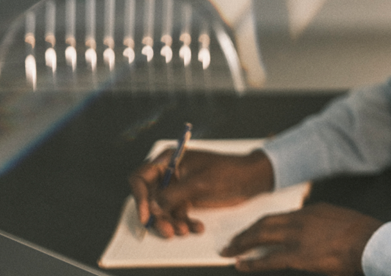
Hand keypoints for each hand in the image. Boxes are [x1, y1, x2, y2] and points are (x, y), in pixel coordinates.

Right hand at [129, 148, 274, 237]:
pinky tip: (197, 228)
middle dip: (158, 216)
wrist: (251, 179)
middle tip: (168, 231)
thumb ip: (173, 195)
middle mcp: (169, 173)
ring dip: (172, 223)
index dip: (140, 197)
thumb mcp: (199, 183)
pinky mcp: (187, 199)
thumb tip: (152, 207)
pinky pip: (177, 214)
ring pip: (163, 210)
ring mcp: (178, 187)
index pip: (141, 178)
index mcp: (169, 159)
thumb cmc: (227, 171)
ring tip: (185, 231)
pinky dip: (184, 223)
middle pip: (150, 198)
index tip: (147, 215)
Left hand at [220, 203, 383, 274]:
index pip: (282, 216)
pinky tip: (241, 264)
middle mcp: (303, 219)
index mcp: (314, 211)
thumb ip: (326, 226)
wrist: (375, 244)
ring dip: (242, 243)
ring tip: (229, 250)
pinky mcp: (299, 255)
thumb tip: (317, 237)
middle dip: (246, 232)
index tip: (255, 231)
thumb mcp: (343, 223)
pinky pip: (269, 258)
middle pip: (266, 222)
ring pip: (262, 235)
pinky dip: (253, 261)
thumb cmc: (366, 238)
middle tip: (232, 241)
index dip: (264, 225)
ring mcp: (299, 236)